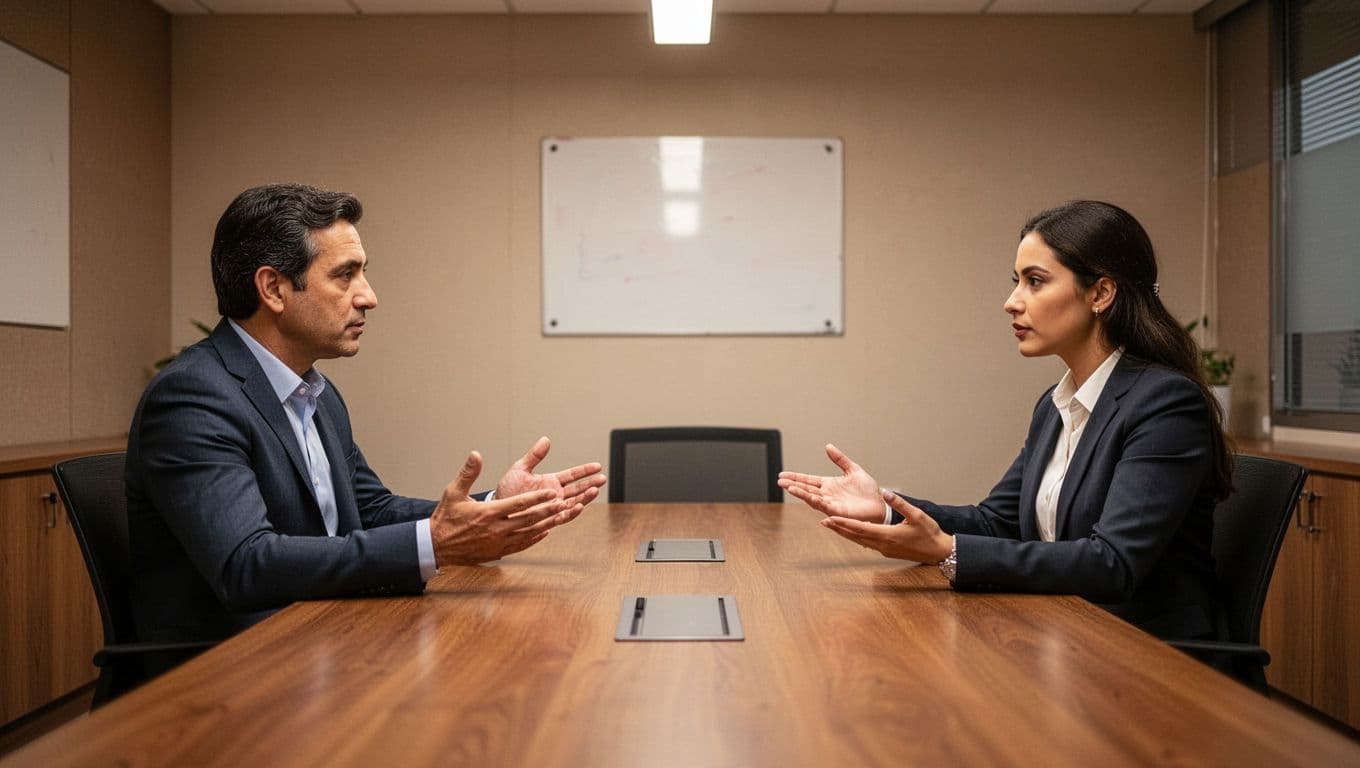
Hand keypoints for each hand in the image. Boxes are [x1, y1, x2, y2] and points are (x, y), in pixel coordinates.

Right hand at [430, 451, 579, 566]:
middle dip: (548, 511)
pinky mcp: (498, 552)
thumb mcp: (453, 492)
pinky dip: (535, 538)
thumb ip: (468, 473)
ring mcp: (498, 543)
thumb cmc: (446, 517)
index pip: (519, 504)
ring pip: (528, 534)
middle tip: (564, 503)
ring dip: (546, 525)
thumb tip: (476, 454)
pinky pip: (521, 545)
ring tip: (561, 517)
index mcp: (487, 513)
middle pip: (528, 520)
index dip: (537, 498)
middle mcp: (496, 530)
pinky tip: (544, 532)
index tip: (552, 492)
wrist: (437, 546)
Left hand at [496, 436, 606, 510]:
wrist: (498, 508)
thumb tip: (545, 440)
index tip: (597, 466)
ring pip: (574, 503)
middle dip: (590, 484)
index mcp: (551, 481)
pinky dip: (571, 512)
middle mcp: (555, 495)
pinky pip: (562, 516)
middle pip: (578, 489)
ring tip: (594, 491)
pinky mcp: (547, 518)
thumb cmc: (507, 490)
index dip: (585, 471)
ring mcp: (552, 507)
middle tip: (602, 479)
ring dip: (585, 498)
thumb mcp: (520, 469)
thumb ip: (534, 456)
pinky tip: (579, 506)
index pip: (572, 475)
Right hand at [777, 444, 886, 521]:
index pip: (808, 480)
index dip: (795, 477)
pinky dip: (815, 501)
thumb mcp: (853, 470)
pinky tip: (807, 497)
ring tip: (788, 487)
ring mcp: (831, 504)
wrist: (880, 504)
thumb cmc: (868, 490)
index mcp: (829, 484)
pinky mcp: (837, 511)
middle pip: (806, 489)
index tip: (782, 474)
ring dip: (800, 493)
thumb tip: (828, 446)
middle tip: (779, 481)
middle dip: (792, 485)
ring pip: (811, 498)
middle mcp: (827, 495)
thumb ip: (840, 459)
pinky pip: (824, 506)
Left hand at [821, 489, 953, 562]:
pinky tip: (851, 533)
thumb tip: (886, 492)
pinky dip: (856, 537)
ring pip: (860, 541)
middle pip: (856, 536)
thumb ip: (900, 503)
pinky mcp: (887, 552)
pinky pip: (867, 543)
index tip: (830, 518)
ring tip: (833, 526)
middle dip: (839, 529)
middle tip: (824, 522)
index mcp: (887, 535)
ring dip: (846, 534)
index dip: (844, 523)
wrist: (938, 552)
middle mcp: (882, 545)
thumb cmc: (929, 533)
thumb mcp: (916, 514)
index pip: (860, 528)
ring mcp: (884, 550)